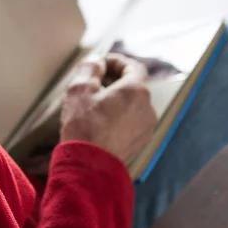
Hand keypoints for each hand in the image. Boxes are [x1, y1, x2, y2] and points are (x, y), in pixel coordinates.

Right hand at [59, 53, 156, 168]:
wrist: (89, 165)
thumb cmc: (84, 125)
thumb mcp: (80, 88)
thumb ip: (90, 67)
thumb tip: (96, 62)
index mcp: (137, 91)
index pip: (133, 66)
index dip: (116, 62)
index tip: (101, 64)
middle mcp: (147, 108)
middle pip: (134, 86)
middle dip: (114, 81)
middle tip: (93, 84)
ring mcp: (146, 127)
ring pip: (132, 105)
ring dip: (116, 100)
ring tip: (93, 105)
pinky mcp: (140, 142)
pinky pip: (132, 121)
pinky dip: (120, 116)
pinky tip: (100, 122)